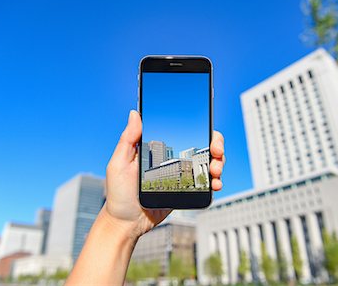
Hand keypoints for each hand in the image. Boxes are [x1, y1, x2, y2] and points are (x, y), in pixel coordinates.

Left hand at [103, 110, 224, 239]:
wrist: (128, 223)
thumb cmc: (119, 194)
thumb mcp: (119, 164)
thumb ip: (128, 139)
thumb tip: (135, 113)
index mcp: (158, 148)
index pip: (182, 130)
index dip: (198, 125)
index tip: (205, 126)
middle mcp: (172, 158)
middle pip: (202, 143)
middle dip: (216, 143)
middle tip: (216, 151)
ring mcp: (181, 174)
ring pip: (208, 161)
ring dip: (218, 162)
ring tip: (215, 170)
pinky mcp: (187, 189)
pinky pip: (206, 182)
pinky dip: (215, 181)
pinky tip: (215, 184)